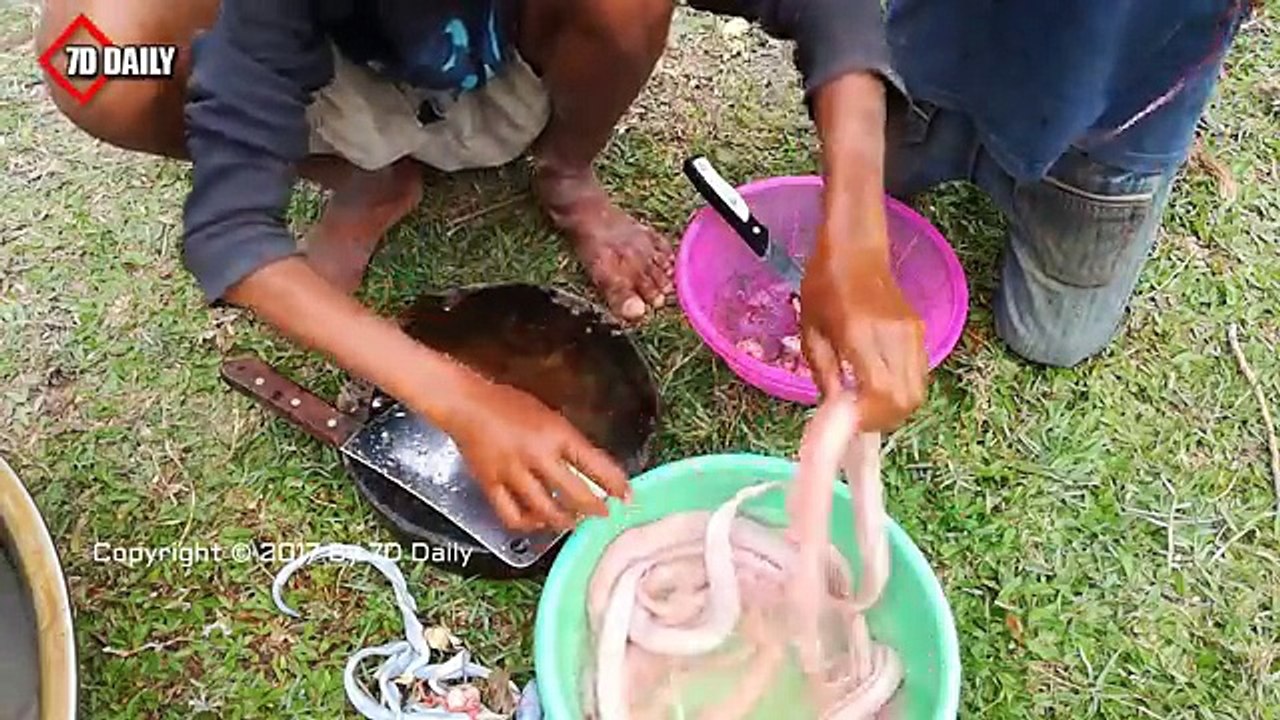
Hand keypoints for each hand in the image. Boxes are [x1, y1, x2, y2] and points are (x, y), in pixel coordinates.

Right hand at [447, 374, 631, 531]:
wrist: (467, 404)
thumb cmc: (509, 404)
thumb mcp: (549, 415)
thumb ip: (567, 442)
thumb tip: (589, 468)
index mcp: (556, 433)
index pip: (595, 464)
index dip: (615, 483)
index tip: (626, 494)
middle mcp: (537, 455)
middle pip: (575, 494)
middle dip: (594, 509)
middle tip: (602, 514)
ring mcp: (513, 473)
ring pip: (546, 510)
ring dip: (565, 520)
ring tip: (573, 521)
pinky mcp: (490, 485)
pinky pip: (513, 516)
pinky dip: (529, 524)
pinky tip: (537, 522)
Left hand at [799, 224, 927, 431]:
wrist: (856, 248)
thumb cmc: (824, 285)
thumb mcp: (811, 330)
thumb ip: (824, 373)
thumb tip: (836, 409)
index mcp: (860, 334)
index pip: (880, 392)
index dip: (868, 417)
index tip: (849, 423)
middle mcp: (893, 335)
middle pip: (907, 399)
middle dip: (884, 420)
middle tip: (859, 419)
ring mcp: (912, 334)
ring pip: (918, 391)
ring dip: (894, 409)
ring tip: (868, 405)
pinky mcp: (920, 332)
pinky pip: (920, 375)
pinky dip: (902, 391)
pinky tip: (880, 386)